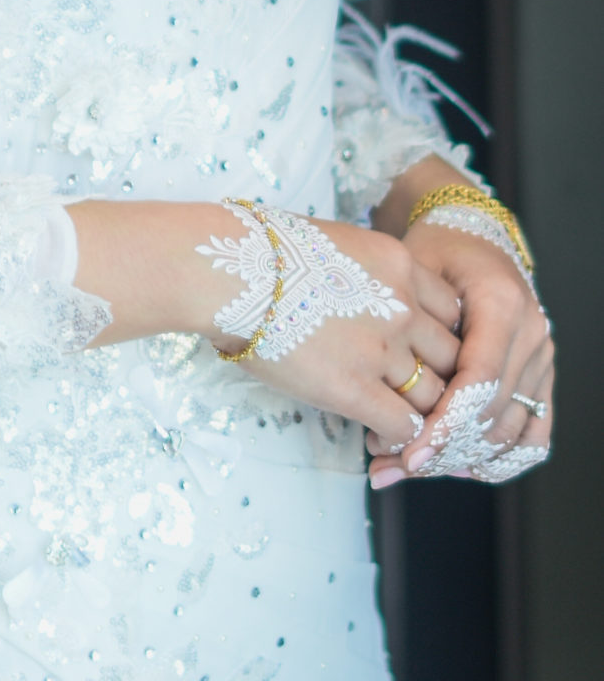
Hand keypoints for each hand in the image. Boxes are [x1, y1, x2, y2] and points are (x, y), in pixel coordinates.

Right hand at [229, 218, 462, 450]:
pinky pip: (404, 424)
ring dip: (423, 412)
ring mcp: (382, 348)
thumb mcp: (332, 243)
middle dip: (438, 375)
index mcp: (398, 263)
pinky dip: (400, 436)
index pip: (451, 310)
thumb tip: (357, 295)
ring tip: (404, 422)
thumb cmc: (260, 252)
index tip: (422, 350)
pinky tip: (382, 436)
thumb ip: (364, 272)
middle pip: (451, 354)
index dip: (438, 335)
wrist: (228, 271)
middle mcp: (402, 305)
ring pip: (434, 394)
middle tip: (419, 391)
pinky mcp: (354, 388)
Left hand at [367, 218, 552, 486]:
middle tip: (395, 465)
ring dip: (463, 458)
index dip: (445, 422)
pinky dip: (501, 458)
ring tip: (411, 466)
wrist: (471, 236)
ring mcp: (542, 357)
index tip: (410, 451)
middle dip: (444, 447)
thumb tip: (375, 392)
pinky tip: (460, 467)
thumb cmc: (435, 251)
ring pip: (511, 431)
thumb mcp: (411, 270)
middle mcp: (532, 333)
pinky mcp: (542, 376)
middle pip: (493, 413)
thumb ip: (402, 325)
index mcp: (502, 304)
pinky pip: (535, 432)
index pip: (478, 379)